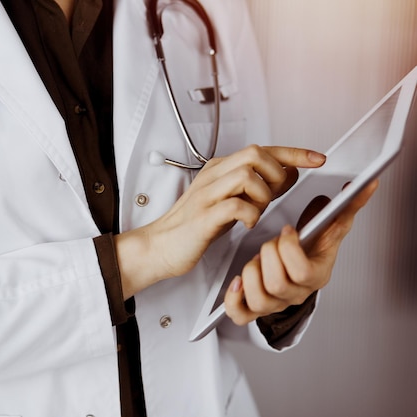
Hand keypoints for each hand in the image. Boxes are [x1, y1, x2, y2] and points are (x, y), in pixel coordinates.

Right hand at [114, 145, 327, 298]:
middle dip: (277, 172)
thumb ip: (256, 187)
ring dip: (263, 195)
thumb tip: (287, 173)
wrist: (160, 245)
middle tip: (276, 193)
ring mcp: (206, 194)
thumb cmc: (194, 225)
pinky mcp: (203, 216)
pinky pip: (235, 205)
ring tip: (257, 210)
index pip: (263, 149)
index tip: (317, 158)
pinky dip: (250, 214)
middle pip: (255, 153)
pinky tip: (247, 223)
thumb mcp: (230, 200)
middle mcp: (213, 176)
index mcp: (219, 169)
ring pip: (246, 175)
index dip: (294, 152)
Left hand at [224, 179, 378, 324]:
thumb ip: (348, 206)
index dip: (289, 248)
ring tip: (256, 260)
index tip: (287, 230)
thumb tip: (367, 185)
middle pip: (277, 285)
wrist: (302, 269)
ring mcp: (275, 304)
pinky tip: (237, 282)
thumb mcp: (331, 228)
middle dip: (268, 256)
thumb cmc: (313, 249)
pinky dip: (234, 300)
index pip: (302, 271)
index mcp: (315, 276)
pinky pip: (240, 315)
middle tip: (270, 243)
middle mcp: (295, 294)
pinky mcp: (254, 309)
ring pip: (259, 299)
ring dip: (251, 274)